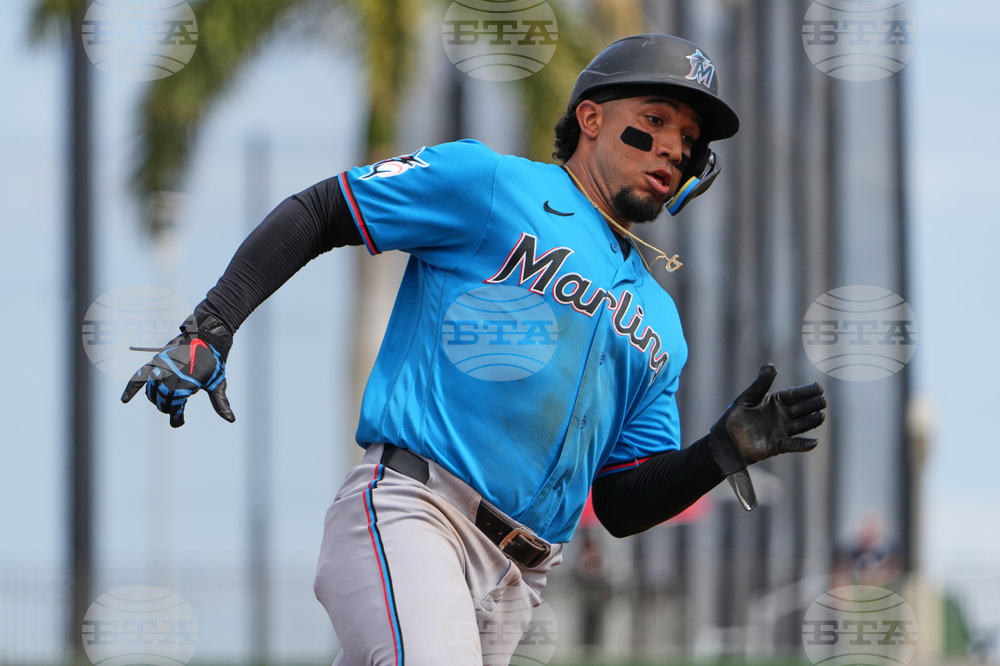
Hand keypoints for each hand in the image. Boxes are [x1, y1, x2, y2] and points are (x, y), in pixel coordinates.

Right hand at [121, 314, 235, 427]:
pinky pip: (139, 376)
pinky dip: (131, 388)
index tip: (179, 422)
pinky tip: (125, 400)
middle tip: (176, 412)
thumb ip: (220, 403)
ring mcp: (163, 366)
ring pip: (152, 391)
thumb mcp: (219, 382)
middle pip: (163, 399)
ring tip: (166, 404)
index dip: (176, 417)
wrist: (206, 335)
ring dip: (156, 401)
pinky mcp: (156, 361)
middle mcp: (173, 372)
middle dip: (167, 408)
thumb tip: (231, 420)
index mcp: (189, 379)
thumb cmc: (214, 361)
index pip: (175, 405)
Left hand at [709, 364, 825, 509]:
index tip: (819, 388)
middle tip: (822, 401)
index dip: (807, 392)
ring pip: (801, 425)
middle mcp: (784, 415)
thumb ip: (761, 383)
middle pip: (802, 409)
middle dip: (813, 405)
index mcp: (777, 401)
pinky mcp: (778, 445)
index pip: (795, 395)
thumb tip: (770, 365)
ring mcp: (782, 430)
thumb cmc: (738, 414)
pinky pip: (793, 444)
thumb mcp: (749, 396)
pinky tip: (813, 442)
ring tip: (821, 416)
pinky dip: (803, 444)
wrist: (728, 437)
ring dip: (812, 421)